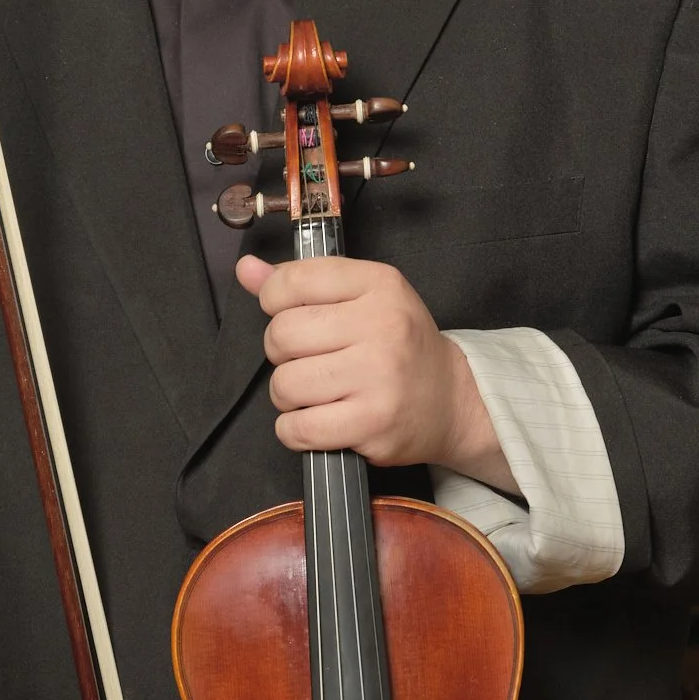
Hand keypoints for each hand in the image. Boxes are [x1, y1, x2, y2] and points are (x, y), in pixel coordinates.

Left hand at [235, 252, 516, 492]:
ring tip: (315, 392)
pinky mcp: (371, 423)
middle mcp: (381, 325)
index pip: (292, 282)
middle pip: (282, 335)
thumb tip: (246, 269)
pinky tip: (317, 420)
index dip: (275, 301)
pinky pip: (298, 428)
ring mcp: (377, 376)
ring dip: (289, 395)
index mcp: (378, 284)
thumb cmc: (400, 345)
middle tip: (308, 359)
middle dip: (282, 353)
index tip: (291, 314)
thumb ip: (302, 282)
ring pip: (285, 384)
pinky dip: (295, 430)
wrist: (452, 399)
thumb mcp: (362, 297)